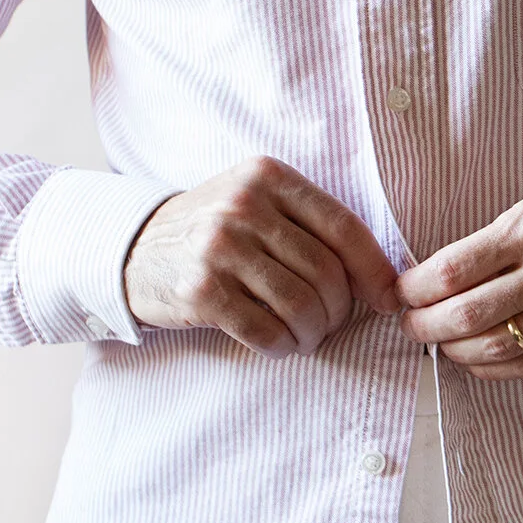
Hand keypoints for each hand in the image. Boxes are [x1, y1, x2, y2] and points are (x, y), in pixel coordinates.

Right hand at [121, 155, 400, 357]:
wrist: (136, 250)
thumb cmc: (216, 232)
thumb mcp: (258, 202)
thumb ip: (311, 224)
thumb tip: (383, 277)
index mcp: (268, 176)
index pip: (343, 227)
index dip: (374, 270)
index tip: (387, 298)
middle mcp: (243, 205)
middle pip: (325, 272)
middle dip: (339, 309)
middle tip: (331, 322)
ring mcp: (218, 246)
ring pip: (299, 304)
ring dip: (312, 332)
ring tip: (306, 335)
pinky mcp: (200, 290)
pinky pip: (265, 330)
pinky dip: (282, 346)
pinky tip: (280, 344)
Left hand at [394, 169, 522, 380]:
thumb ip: (492, 240)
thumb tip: (436, 277)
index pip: (453, 270)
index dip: (414, 289)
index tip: (401, 292)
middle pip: (467, 314)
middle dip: (425, 325)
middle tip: (409, 323)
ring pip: (496, 346)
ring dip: (455, 350)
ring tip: (439, 342)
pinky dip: (493, 368)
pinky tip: (474, 359)